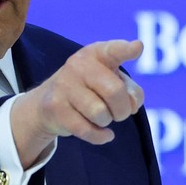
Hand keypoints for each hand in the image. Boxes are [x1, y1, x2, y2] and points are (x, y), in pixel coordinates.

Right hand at [10, 39, 144, 166]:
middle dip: (123, 109)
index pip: (113, 50)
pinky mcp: (55, 108)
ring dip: (107, 121)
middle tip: (119, 113)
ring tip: (102, 117)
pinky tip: (104, 134)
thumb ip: (130, 90)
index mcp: (96, 54)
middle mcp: (78, 65)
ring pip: (100, 114)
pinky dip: (101, 136)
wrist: (47, 102)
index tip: (138, 48)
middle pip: (115, 92)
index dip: (126, 50)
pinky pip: (87, 130)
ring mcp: (64, 85)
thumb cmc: (90, 89)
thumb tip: (132, 105)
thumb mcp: (112, 81)